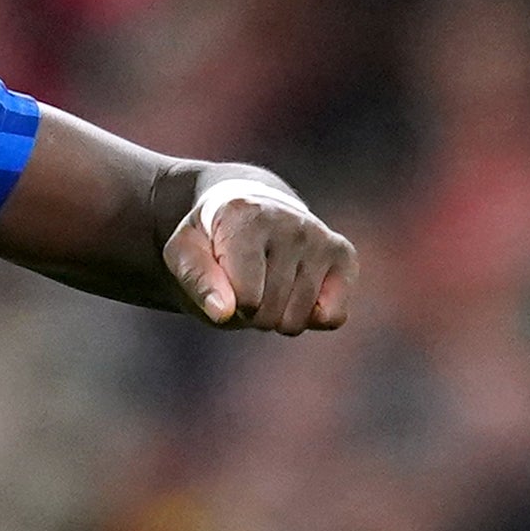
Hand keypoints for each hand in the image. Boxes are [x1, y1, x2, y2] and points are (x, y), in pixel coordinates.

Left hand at [167, 174, 355, 336]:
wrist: (250, 211)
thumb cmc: (212, 240)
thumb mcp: (184, 254)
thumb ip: (195, 280)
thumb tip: (224, 312)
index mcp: (246, 216)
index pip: (245, 298)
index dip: (227, 305)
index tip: (222, 282)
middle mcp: (290, 222)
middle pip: (270, 313)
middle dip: (251, 314)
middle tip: (245, 285)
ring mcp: (321, 237)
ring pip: (299, 319)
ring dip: (277, 317)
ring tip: (268, 286)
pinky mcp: (344, 255)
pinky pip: (333, 318)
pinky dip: (312, 319)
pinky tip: (298, 294)